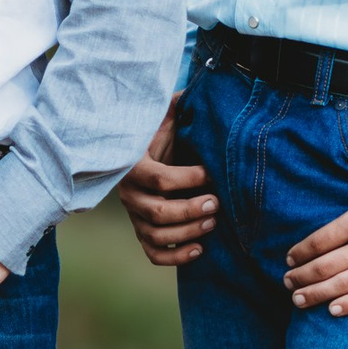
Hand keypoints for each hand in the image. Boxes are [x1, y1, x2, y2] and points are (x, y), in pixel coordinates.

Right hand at [117, 100, 217, 266]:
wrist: (142, 152)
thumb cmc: (160, 132)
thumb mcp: (165, 115)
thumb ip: (179, 103)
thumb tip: (197, 91)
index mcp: (134, 164)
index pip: (159, 178)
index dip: (188, 179)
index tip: (210, 173)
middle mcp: (130, 193)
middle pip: (158, 212)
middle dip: (191, 210)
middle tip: (217, 203)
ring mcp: (135, 215)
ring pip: (157, 235)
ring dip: (188, 233)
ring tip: (213, 223)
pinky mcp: (142, 231)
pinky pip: (154, 253)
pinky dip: (176, 257)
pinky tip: (200, 249)